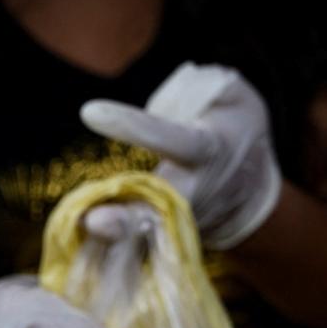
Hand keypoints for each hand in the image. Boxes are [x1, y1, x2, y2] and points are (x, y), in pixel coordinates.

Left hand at [81, 62, 281, 250]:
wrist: (250, 191)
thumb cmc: (237, 133)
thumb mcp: (241, 101)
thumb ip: (213, 86)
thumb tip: (179, 86)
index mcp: (208, 150)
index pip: (171, 139)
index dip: (134, 128)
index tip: (90, 112)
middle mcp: (192, 190)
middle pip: (159, 208)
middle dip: (127, 218)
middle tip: (93, 221)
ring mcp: (179, 218)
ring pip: (144, 231)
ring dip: (114, 235)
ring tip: (83, 230)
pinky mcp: (164, 232)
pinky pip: (135, 238)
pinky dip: (111, 241)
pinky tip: (76, 238)